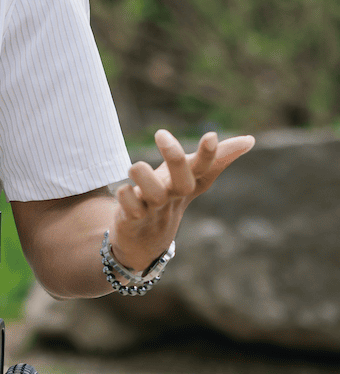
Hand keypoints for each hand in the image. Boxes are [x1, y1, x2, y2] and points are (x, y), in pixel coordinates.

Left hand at [110, 128, 253, 271]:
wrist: (143, 240)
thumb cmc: (167, 198)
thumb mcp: (188, 177)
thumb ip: (215, 159)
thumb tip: (250, 140)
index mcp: (186, 184)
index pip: (204, 169)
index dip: (210, 155)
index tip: (211, 135)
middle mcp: (172, 196)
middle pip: (183, 182)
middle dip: (175, 159)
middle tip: (161, 133)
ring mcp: (153, 209)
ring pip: (154, 196)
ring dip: (144, 179)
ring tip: (135, 166)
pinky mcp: (132, 220)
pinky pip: (131, 209)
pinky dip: (126, 198)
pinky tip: (122, 189)